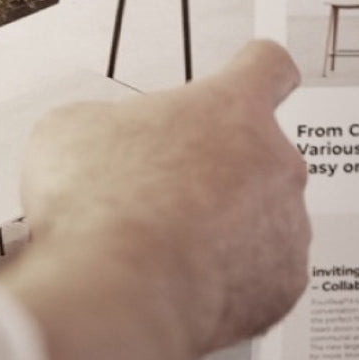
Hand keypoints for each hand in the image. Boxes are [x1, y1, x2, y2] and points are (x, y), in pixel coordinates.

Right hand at [17, 40, 308, 352]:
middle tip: (163, 193)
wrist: (119, 292)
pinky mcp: (283, 286)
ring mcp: (286, 226)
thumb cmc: (101, 208)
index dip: (255, 72)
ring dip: (224, 229)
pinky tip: (181, 282)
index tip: (252, 76)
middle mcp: (274, 162)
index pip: (267, 67)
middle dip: (217, 172)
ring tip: (163, 247)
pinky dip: (228, 281)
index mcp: (231, 108)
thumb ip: (108, 121)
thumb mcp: (72, 129)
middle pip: (259, 155)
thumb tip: (101, 139)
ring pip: (262, 220)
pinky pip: (261, 277)